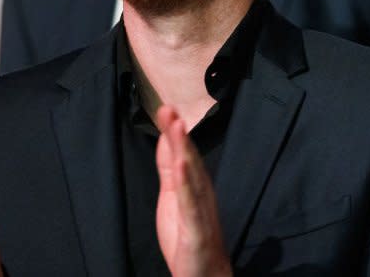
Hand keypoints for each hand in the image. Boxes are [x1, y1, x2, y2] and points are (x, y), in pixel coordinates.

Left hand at [155, 106, 231, 276]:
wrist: (204, 276)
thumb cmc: (188, 238)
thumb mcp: (173, 199)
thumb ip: (170, 170)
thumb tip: (168, 140)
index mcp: (195, 186)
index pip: (184, 155)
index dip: (174, 133)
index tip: (164, 108)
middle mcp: (202, 194)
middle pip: (189, 160)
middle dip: (179, 135)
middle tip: (168, 109)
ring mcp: (201, 212)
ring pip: (192, 177)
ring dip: (185, 151)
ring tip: (176, 128)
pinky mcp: (197, 232)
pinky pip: (191, 206)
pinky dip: (187, 185)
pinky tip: (181, 167)